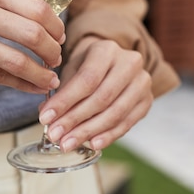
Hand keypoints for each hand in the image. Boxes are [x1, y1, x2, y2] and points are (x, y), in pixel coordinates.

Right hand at [0, 0, 63, 93]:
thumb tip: (41, 20)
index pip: (37, 8)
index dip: (56, 26)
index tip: (60, 36)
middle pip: (32, 34)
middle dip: (53, 51)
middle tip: (58, 58)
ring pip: (15, 61)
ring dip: (40, 73)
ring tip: (50, 78)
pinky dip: (20, 84)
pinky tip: (32, 87)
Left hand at [39, 36, 152, 151]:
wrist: (112, 63)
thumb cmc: (88, 66)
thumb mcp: (72, 70)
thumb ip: (62, 92)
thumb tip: (47, 116)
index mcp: (107, 49)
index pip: (87, 79)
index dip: (65, 102)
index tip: (46, 118)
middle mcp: (129, 63)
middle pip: (101, 98)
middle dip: (75, 120)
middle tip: (56, 135)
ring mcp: (142, 82)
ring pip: (115, 113)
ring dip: (89, 132)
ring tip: (69, 143)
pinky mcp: (147, 100)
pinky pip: (127, 123)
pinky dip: (108, 136)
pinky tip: (92, 143)